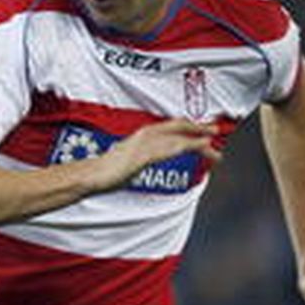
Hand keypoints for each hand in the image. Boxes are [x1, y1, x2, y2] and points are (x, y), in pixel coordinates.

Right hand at [84, 118, 220, 193]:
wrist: (90, 177)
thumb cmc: (100, 175)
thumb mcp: (121, 166)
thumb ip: (132, 163)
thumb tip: (131, 169)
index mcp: (138, 137)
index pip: (167, 128)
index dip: (185, 128)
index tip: (199, 131)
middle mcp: (143, 136)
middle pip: (176, 127)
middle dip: (197, 128)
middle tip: (214, 130)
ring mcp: (145, 143)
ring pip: (179, 136)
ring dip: (200, 137)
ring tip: (215, 141)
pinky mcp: (146, 153)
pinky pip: (174, 147)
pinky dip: (191, 144)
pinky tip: (202, 146)